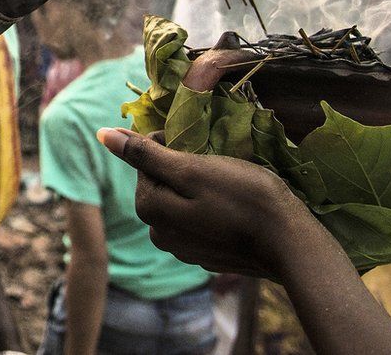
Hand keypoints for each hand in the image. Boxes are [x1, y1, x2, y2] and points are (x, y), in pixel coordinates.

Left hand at [98, 128, 311, 279]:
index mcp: (151, 209)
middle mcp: (160, 235)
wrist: (288, 242)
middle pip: (160, 184)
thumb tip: (102, 134)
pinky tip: (231, 204)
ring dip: (194, 187)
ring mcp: (185, 249)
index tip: (194, 142)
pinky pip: (197, 221)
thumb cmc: (240, 196)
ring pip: (179, 203)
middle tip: (211, 159)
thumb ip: (145, 154)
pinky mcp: (208, 256)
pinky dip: (209, 208)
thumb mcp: (191, 168)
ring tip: (223, 179)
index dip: (166, 144)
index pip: (144, 162)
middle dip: (179, 167)